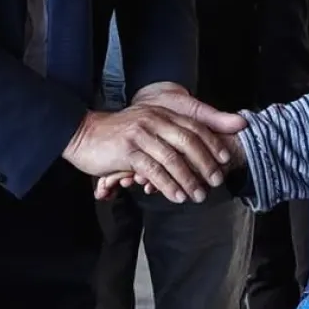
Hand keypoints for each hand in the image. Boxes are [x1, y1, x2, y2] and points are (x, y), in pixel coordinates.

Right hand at [64, 87, 243, 204]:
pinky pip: (153, 170)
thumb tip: (194, 144)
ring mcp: (140, 133)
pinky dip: (168, 185)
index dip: (212, 142)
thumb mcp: (146, 126)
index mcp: (161, 112)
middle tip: (216, 181)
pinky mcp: (127, 150)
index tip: (225, 159)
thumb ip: (170, 132)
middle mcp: (153, 119)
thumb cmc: (117, 134)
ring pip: (172, 158)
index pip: (194, 125)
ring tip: (198, 195)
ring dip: (189, 179)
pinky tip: (177, 196)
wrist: (83, 133)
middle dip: (205, 163)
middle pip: (188, 141)